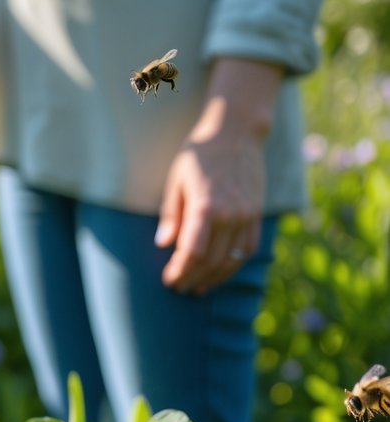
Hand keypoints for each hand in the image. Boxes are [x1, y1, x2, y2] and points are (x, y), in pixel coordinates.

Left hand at [155, 129, 264, 294]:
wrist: (235, 133)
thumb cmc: (199, 154)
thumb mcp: (176, 180)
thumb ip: (172, 215)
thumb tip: (163, 244)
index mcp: (206, 206)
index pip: (193, 252)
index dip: (181, 271)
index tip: (169, 280)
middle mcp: (230, 215)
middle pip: (212, 260)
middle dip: (194, 278)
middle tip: (180, 288)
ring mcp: (247, 216)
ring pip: (232, 259)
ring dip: (215, 277)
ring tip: (199, 287)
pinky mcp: (257, 214)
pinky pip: (248, 248)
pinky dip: (235, 263)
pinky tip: (221, 270)